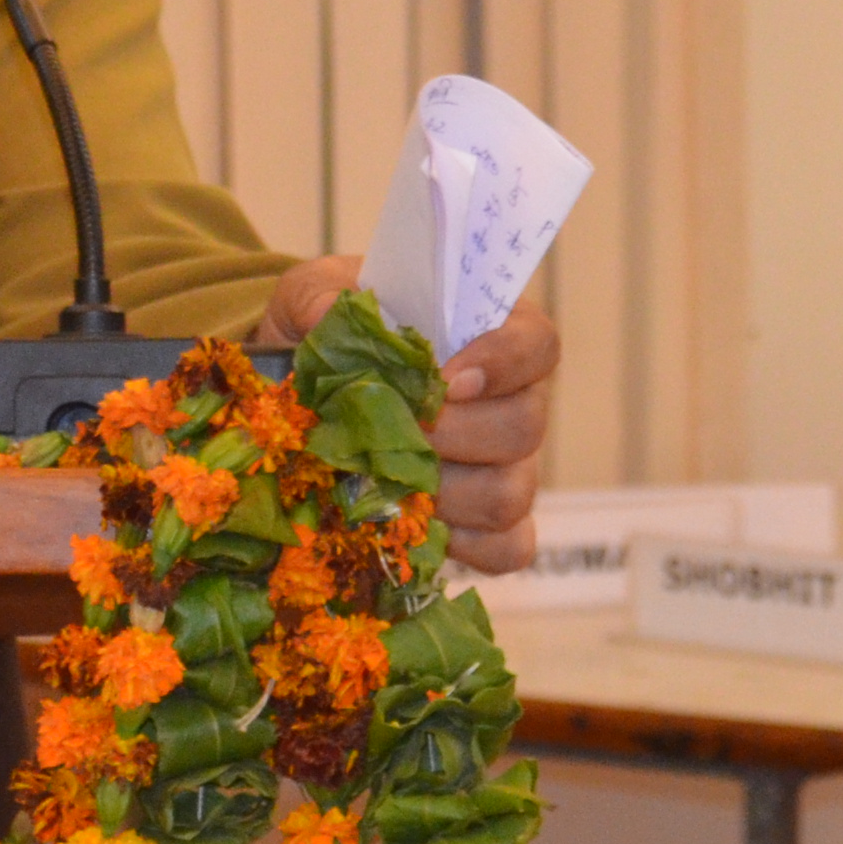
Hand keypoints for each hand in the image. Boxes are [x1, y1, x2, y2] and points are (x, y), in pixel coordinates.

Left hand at [253, 256, 561, 572]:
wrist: (305, 391)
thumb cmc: (329, 330)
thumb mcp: (314, 295)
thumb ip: (321, 298)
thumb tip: (333, 323)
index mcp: (490, 335)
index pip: (538, 344)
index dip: (504, 363)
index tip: (446, 378)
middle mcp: (512, 402)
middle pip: (524, 426)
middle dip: (453, 436)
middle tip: (394, 433)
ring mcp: (506, 467)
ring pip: (510, 492)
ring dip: (445, 493)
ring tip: (386, 479)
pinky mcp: (489, 524)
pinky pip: (507, 548)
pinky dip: (465, 546)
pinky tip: (412, 527)